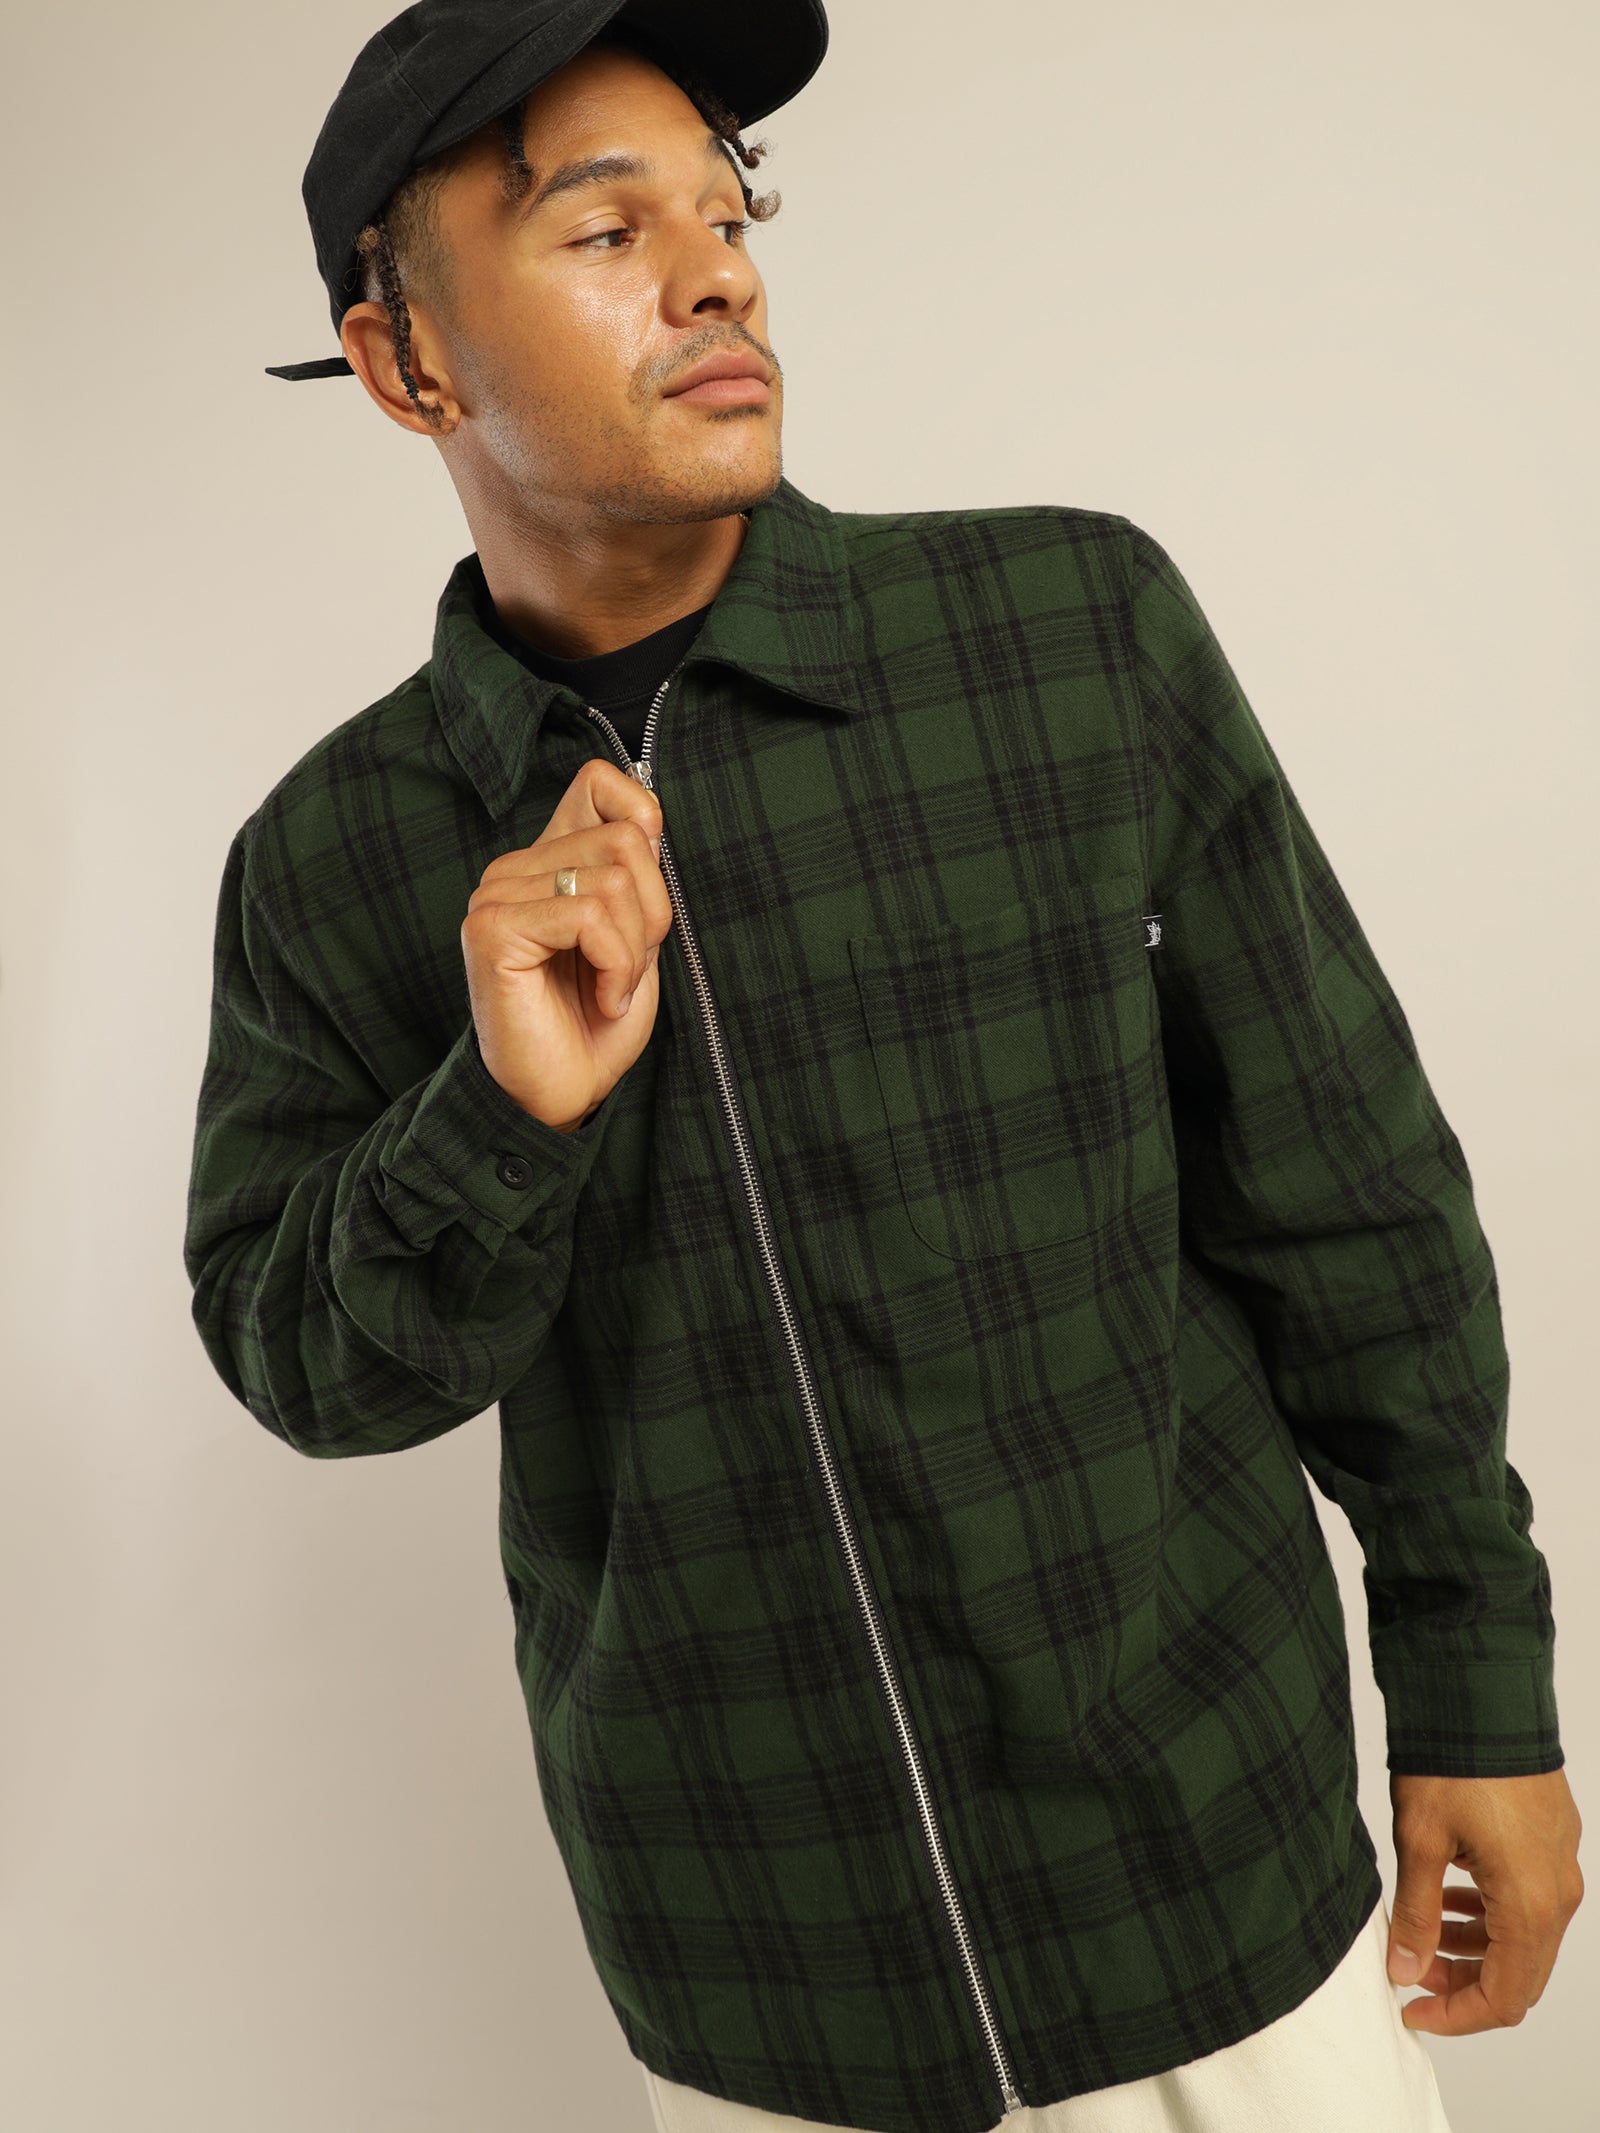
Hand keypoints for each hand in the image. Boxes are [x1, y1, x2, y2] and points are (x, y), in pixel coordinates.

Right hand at [462, 759, 671, 1130]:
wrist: (561, 1094)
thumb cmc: (595, 1022)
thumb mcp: (635, 936)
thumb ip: (637, 875)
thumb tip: (649, 818)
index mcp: (547, 860)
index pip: (598, 781)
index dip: (642, 819)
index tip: (644, 897)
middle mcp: (515, 867)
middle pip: (626, 839)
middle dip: (651, 913)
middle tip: (627, 968)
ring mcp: (497, 894)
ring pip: (615, 879)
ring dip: (634, 949)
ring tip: (611, 988)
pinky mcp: (494, 928)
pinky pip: (589, 916)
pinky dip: (617, 967)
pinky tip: (602, 999)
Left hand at [1386, 1767, 1583, 2032]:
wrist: (1483, 1695)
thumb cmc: (1452, 1761)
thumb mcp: (1419, 1841)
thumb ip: (1415, 1913)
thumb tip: (1403, 1967)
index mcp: (1529, 1906)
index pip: (1503, 1998)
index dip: (1456, 2017)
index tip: (1411, 2010)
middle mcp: (1558, 1895)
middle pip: (1519, 1975)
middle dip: (1464, 1986)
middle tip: (1411, 1971)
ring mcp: (1561, 1867)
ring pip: (1525, 1939)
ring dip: (1476, 1948)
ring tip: (1424, 1934)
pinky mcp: (1553, 1842)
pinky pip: (1530, 1902)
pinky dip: (1491, 1914)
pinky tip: (1450, 1895)